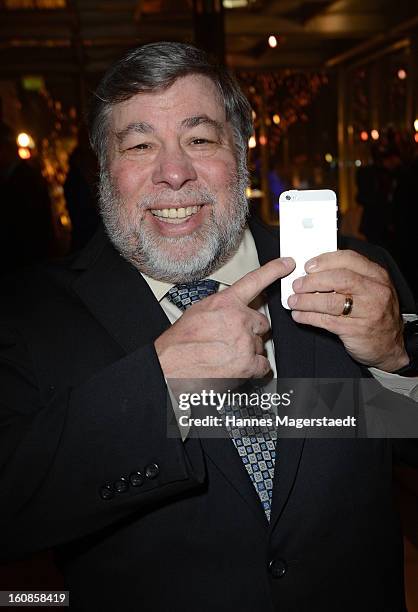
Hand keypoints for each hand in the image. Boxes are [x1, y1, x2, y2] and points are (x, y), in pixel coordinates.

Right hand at [155, 258, 295, 378]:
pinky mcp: (247, 363)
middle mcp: (238, 319)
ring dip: (248, 351)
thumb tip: (230, 310)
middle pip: (261, 322)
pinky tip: (238, 368)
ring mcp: (244, 341)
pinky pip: (263, 365)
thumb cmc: (179, 342)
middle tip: (232, 340)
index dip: (274, 270)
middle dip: (250, 331)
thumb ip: (221, 307)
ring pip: (260, 345)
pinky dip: (254, 369)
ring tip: (226, 355)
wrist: (171, 365)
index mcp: (225, 302)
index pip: (255, 280)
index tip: (287, 264)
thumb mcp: (198, 312)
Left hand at [287, 250, 407, 372]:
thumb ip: (348, 277)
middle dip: (312, 281)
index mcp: (377, 276)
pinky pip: (327, 321)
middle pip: (339, 279)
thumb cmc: (374, 313)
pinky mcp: (357, 330)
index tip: (307, 266)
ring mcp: (368, 311)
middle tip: (297, 285)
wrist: (389, 345)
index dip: (325, 261)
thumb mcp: (369, 289)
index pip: (349, 259)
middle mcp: (375, 291)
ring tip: (293, 301)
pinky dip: (309, 317)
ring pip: (331, 301)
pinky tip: (299, 315)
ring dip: (306, 301)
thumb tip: (313, 272)